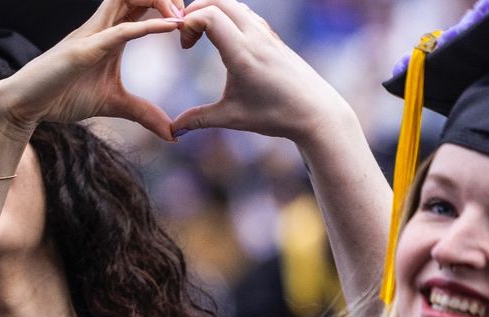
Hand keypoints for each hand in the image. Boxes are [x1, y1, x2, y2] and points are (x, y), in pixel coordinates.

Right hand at [0, 0, 184, 140]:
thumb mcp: (115, 104)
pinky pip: (120, 30)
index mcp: (111, 33)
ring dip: (158, 1)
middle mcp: (103, 26)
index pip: (142, 3)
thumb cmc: (64, 96)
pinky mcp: (85, 49)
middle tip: (190, 15)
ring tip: (180, 17)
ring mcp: (93, 34)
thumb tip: (171, 133)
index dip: (168, 5)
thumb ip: (143, 113)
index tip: (190, 24)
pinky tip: (171, 26)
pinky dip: (147, 26)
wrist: (27, 104)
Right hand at [171, 0, 353, 143]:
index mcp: (243, 53)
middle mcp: (255, 36)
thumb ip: (199, 119)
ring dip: (211, 11)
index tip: (184, 47)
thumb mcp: (232, 118)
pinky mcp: (272, 36)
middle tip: (186, 37)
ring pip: (232, 3)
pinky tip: (223, 41)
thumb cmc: (276, 115)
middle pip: (217, 0)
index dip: (187, 23)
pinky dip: (227, 16)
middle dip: (194, 11)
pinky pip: (245, 12)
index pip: (208, 15)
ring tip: (201, 38)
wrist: (316, 112)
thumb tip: (172, 131)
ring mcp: (265, 33)